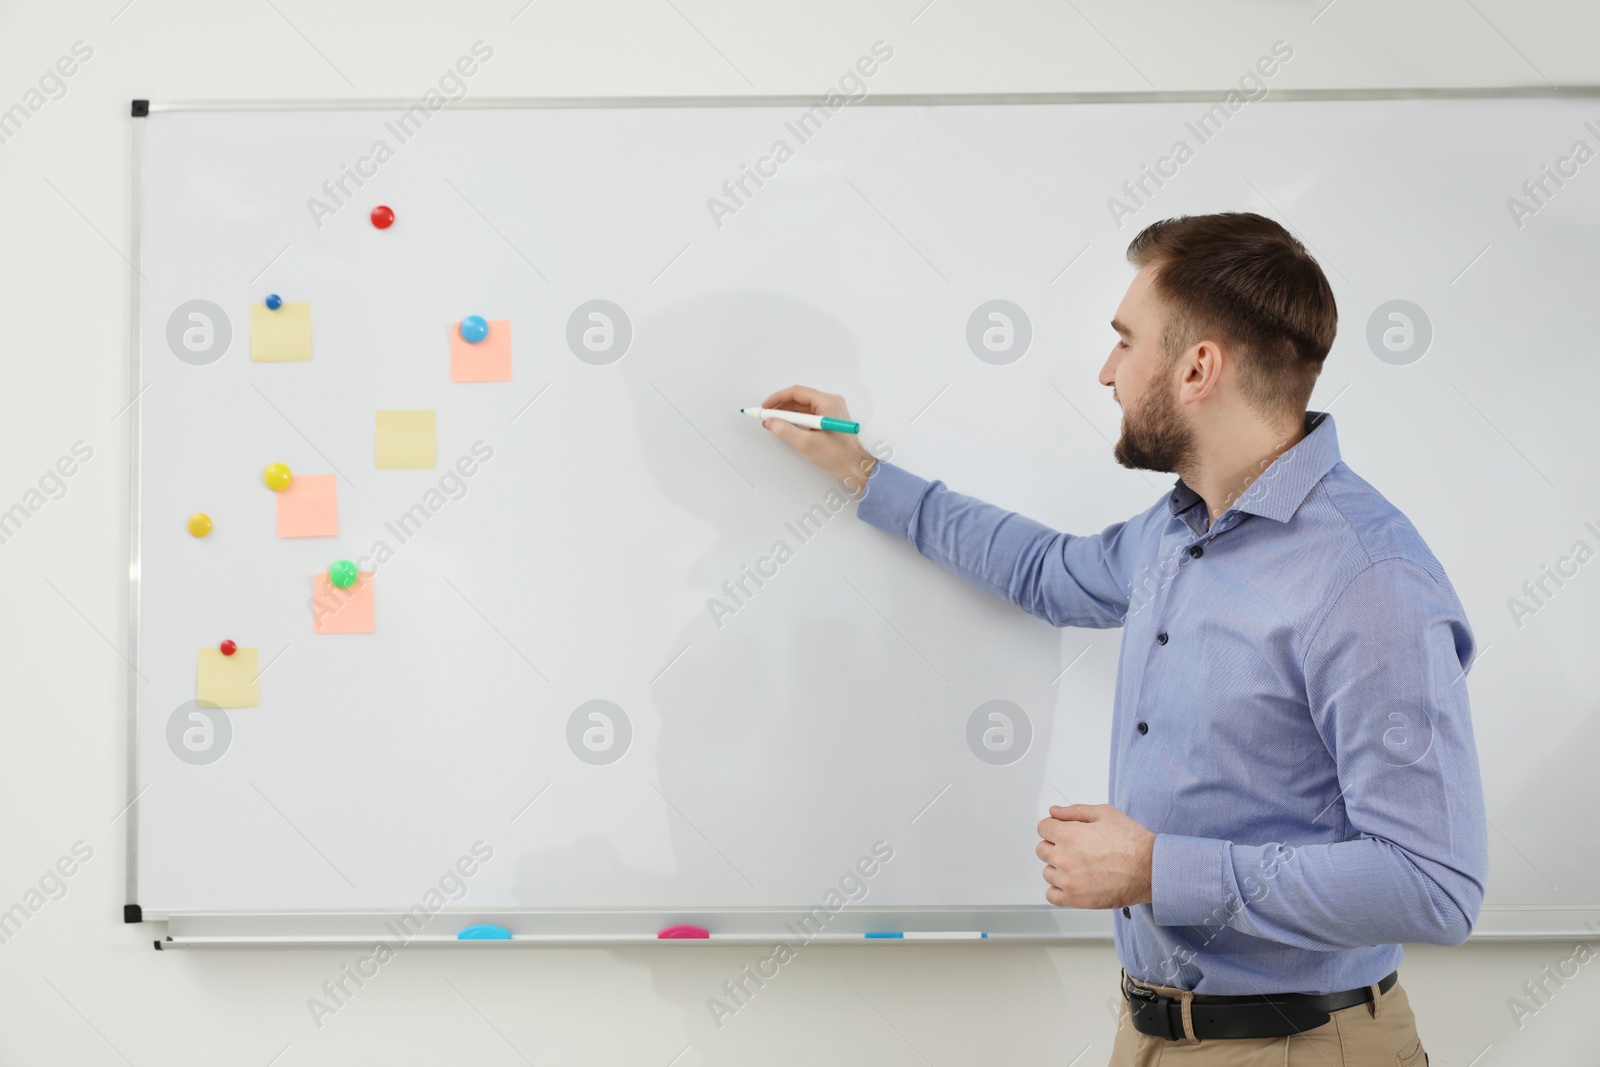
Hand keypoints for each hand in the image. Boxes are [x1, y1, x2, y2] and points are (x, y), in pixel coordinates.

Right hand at [758, 385, 876, 487]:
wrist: (854, 466)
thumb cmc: (837, 455)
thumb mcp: (807, 443)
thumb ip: (786, 431)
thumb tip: (770, 422)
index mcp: (828, 402)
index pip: (797, 393)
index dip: (778, 398)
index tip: (765, 406)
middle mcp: (830, 402)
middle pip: (800, 399)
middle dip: (781, 407)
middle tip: (765, 415)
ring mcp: (831, 410)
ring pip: (803, 407)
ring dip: (787, 414)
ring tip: (772, 422)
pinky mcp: (829, 418)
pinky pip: (809, 414)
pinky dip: (796, 419)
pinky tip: (785, 426)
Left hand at [1036, 804, 1155, 909]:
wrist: (1150, 869)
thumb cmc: (1132, 842)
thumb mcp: (1105, 813)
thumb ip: (1074, 811)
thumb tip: (1054, 811)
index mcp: (1069, 835)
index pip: (1043, 828)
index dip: (1054, 827)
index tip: (1062, 831)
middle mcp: (1065, 858)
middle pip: (1042, 850)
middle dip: (1055, 845)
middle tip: (1074, 848)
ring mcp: (1069, 881)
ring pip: (1047, 872)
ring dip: (1058, 868)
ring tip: (1079, 865)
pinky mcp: (1076, 899)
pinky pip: (1052, 895)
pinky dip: (1058, 889)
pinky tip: (1072, 882)